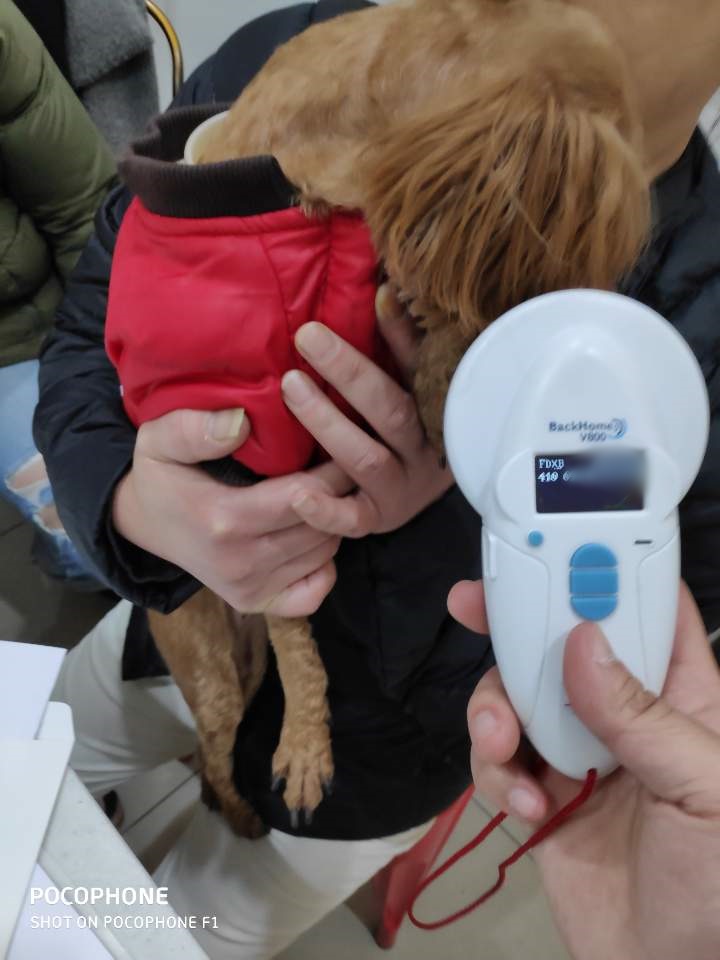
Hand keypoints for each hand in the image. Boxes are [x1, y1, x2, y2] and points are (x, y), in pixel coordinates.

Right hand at [112, 408, 352, 614]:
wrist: (144, 522)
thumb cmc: (161, 475)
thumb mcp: (159, 440)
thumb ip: (194, 429)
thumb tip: (241, 423)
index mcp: (224, 520)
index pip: (305, 495)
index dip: (333, 468)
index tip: (342, 442)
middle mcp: (241, 563)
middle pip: (321, 526)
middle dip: (341, 493)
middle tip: (345, 463)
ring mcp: (249, 589)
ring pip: (324, 552)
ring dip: (334, 522)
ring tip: (328, 492)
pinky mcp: (255, 603)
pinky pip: (315, 590)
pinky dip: (324, 563)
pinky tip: (312, 534)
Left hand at [281, 284, 452, 536]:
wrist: (419, 495)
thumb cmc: (410, 428)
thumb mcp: (413, 386)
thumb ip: (402, 345)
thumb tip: (384, 290)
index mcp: (437, 413)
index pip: (421, 370)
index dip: (400, 336)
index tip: (375, 298)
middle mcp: (424, 452)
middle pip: (390, 410)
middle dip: (349, 373)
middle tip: (307, 337)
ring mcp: (401, 489)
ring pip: (365, 458)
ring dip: (327, 423)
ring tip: (292, 388)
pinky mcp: (376, 520)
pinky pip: (351, 520)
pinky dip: (326, 510)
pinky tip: (298, 494)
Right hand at [449, 580, 719, 959]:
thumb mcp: (707, 795)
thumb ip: (644, 719)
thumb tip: (581, 643)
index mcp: (681, 699)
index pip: (647, 613)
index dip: (606, 571)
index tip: (558, 545)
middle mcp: (623, 715)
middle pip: (562, 643)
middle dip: (519, 622)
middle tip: (473, 601)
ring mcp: (576, 754)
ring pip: (517, 696)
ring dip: (495, 711)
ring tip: (503, 747)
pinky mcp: (537, 795)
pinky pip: (497, 759)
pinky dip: (494, 774)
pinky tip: (522, 808)